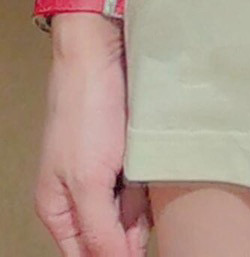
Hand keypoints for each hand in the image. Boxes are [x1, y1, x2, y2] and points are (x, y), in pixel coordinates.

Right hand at [34, 40, 150, 255]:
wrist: (100, 52)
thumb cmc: (86, 112)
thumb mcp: (88, 182)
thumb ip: (99, 231)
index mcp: (58, 209)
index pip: (87, 256)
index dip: (115, 256)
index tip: (139, 247)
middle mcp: (80, 195)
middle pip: (114, 234)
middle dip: (131, 223)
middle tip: (130, 188)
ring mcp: (105, 172)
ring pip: (133, 207)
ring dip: (143, 197)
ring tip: (134, 164)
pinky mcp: (128, 151)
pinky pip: (145, 179)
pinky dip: (151, 174)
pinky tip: (150, 157)